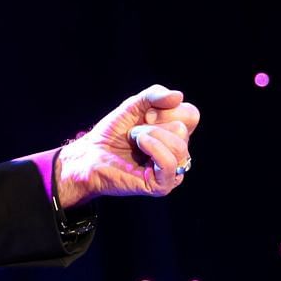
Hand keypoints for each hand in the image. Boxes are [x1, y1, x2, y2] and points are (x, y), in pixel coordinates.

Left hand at [55, 85, 199, 206]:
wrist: (90, 154)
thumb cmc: (112, 133)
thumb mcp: (134, 105)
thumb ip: (156, 95)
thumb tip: (179, 96)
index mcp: (177, 135)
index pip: (191, 115)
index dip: (167, 109)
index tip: (146, 115)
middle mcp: (179, 153)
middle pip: (182, 129)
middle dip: (153, 125)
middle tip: (135, 133)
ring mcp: (172, 172)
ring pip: (178, 145)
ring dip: (149, 135)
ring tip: (134, 141)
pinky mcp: (161, 186)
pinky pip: (170, 163)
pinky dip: (154, 148)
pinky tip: (140, 145)